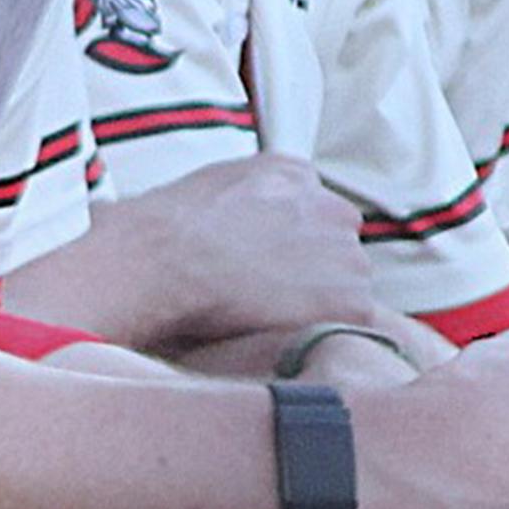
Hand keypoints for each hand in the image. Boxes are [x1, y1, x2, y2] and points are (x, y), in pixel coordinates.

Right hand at [11, 153, 382, 351]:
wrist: (156, 261)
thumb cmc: (151, 233)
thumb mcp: (201, 190)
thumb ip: (230, 198)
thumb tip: (189, 221)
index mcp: (289, 172)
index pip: (315, 209)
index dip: (293, 245)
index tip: (267, 267)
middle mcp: (324, 202)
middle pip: (341, 243)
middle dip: (317, 268)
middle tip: (273, 298)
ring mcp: (341, 248)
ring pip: (351, 281)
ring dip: (323, 301)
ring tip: (273, 321)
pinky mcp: (347, 295)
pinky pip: (357, 319)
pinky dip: (329, 331)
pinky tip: (288, 335)